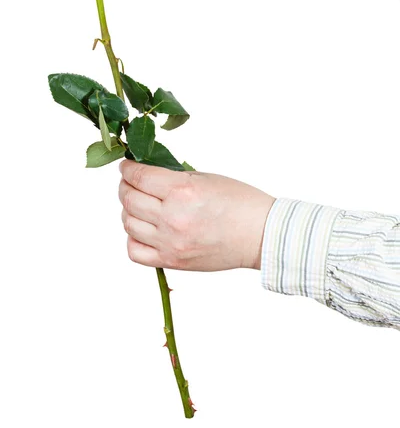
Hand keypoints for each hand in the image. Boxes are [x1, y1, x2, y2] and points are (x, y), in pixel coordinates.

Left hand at [118, 160, 275, 270]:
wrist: (261, 235)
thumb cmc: (240, 203)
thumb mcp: (206, 178)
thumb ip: (174, 178)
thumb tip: (148, 174)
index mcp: (182, 191)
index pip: (139, 176)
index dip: (127, 169)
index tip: (126, 166)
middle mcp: (172, 217)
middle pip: (129, 199)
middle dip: (125, 186)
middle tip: (130, 182)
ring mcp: (170, 242)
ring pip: (128, 223)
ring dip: (128, 211)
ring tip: (138, 205)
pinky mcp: (172, 261)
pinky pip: (135, 251)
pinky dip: (133, 238)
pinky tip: (143, 229)